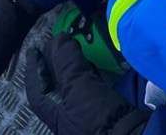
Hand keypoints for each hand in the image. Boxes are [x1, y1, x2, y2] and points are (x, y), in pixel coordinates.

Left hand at [25, 34, 150, 134]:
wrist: (131, 134)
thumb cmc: (97, 115)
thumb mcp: (78, 86)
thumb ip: (66, 62)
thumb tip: (59, 39)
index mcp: (55, 119)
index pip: (36, 92)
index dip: (33, 70)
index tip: (34, 50)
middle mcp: (68, 121)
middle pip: (57, 90)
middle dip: (57, 67)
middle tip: (60, 47)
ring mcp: (86, 118)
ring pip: (75, 90)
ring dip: (75, 70)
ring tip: (79, 51)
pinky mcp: (104, 115)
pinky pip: (91, 92)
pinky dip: (90, 77)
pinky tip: (96, 66)